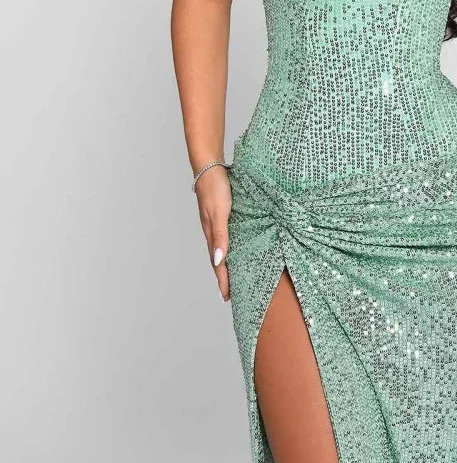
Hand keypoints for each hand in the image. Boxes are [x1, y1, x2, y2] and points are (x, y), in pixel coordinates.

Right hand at [195, 165, 231, 301]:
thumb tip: (218, 260)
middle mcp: (214, 230)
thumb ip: (220, 235)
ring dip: (229, 262)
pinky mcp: (224, 213)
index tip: (228, 297)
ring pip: (224, 247)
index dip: (223, 280)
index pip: (218, 263)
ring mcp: (218, 222)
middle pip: (219, 259)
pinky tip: (240, 245)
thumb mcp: (219, 211)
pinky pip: (229, 234)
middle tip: (232, 293)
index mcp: (212, 233)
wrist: (209, 164)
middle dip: (225, 276)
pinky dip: (233, 245)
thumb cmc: (215, 187)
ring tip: (237, 275)